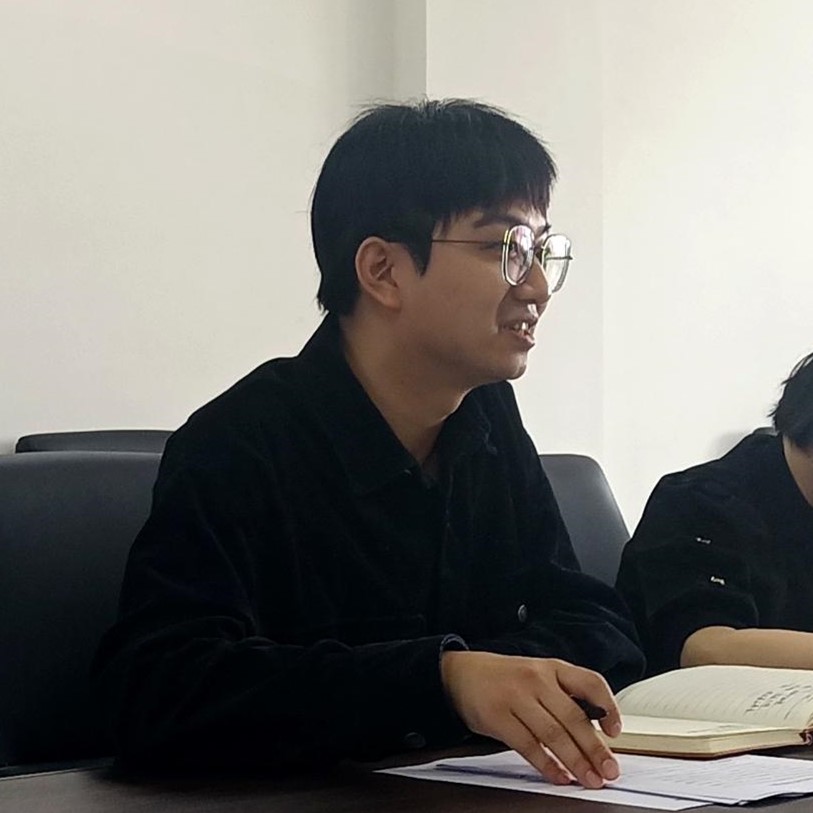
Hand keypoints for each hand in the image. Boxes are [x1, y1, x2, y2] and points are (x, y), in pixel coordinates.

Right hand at [441, 651, 621, 787]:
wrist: (461, 673)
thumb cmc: (506, 679)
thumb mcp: (537, 675)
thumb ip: (563, 696)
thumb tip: (594, 734)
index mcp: (552, 668)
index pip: (590, 682)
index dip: (608, 706)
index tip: (616, 731)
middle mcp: (537, 679)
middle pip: (573, 716)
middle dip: (595, 748)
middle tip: (610, 770)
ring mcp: (516, 697)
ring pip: (554, 733)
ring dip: (576, 761)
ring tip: (590, 779)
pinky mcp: (498, 716)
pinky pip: (528, 745)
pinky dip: (547, 765)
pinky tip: (560, 776)